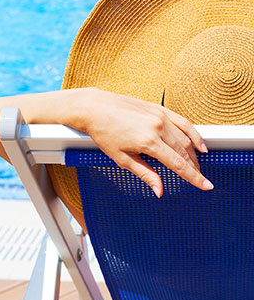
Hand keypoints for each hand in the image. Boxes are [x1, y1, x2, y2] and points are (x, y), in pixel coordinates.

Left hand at [79, 88, 211, 196]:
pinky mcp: (159, 108)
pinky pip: (182, 122)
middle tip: (200, 178)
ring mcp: (160, 116)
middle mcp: (158, 127)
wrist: (94, 108)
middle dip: (194, 167)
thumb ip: (145, 173)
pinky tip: (199, 144)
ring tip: (197, 166)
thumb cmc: (104, 133)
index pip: (178, 164)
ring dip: (193, 154)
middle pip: (184, 152)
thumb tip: (159, 191)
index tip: (206, 185)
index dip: (194, 177)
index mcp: (148, 142)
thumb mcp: (121, 158)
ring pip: (185, 138)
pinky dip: (193, 134)